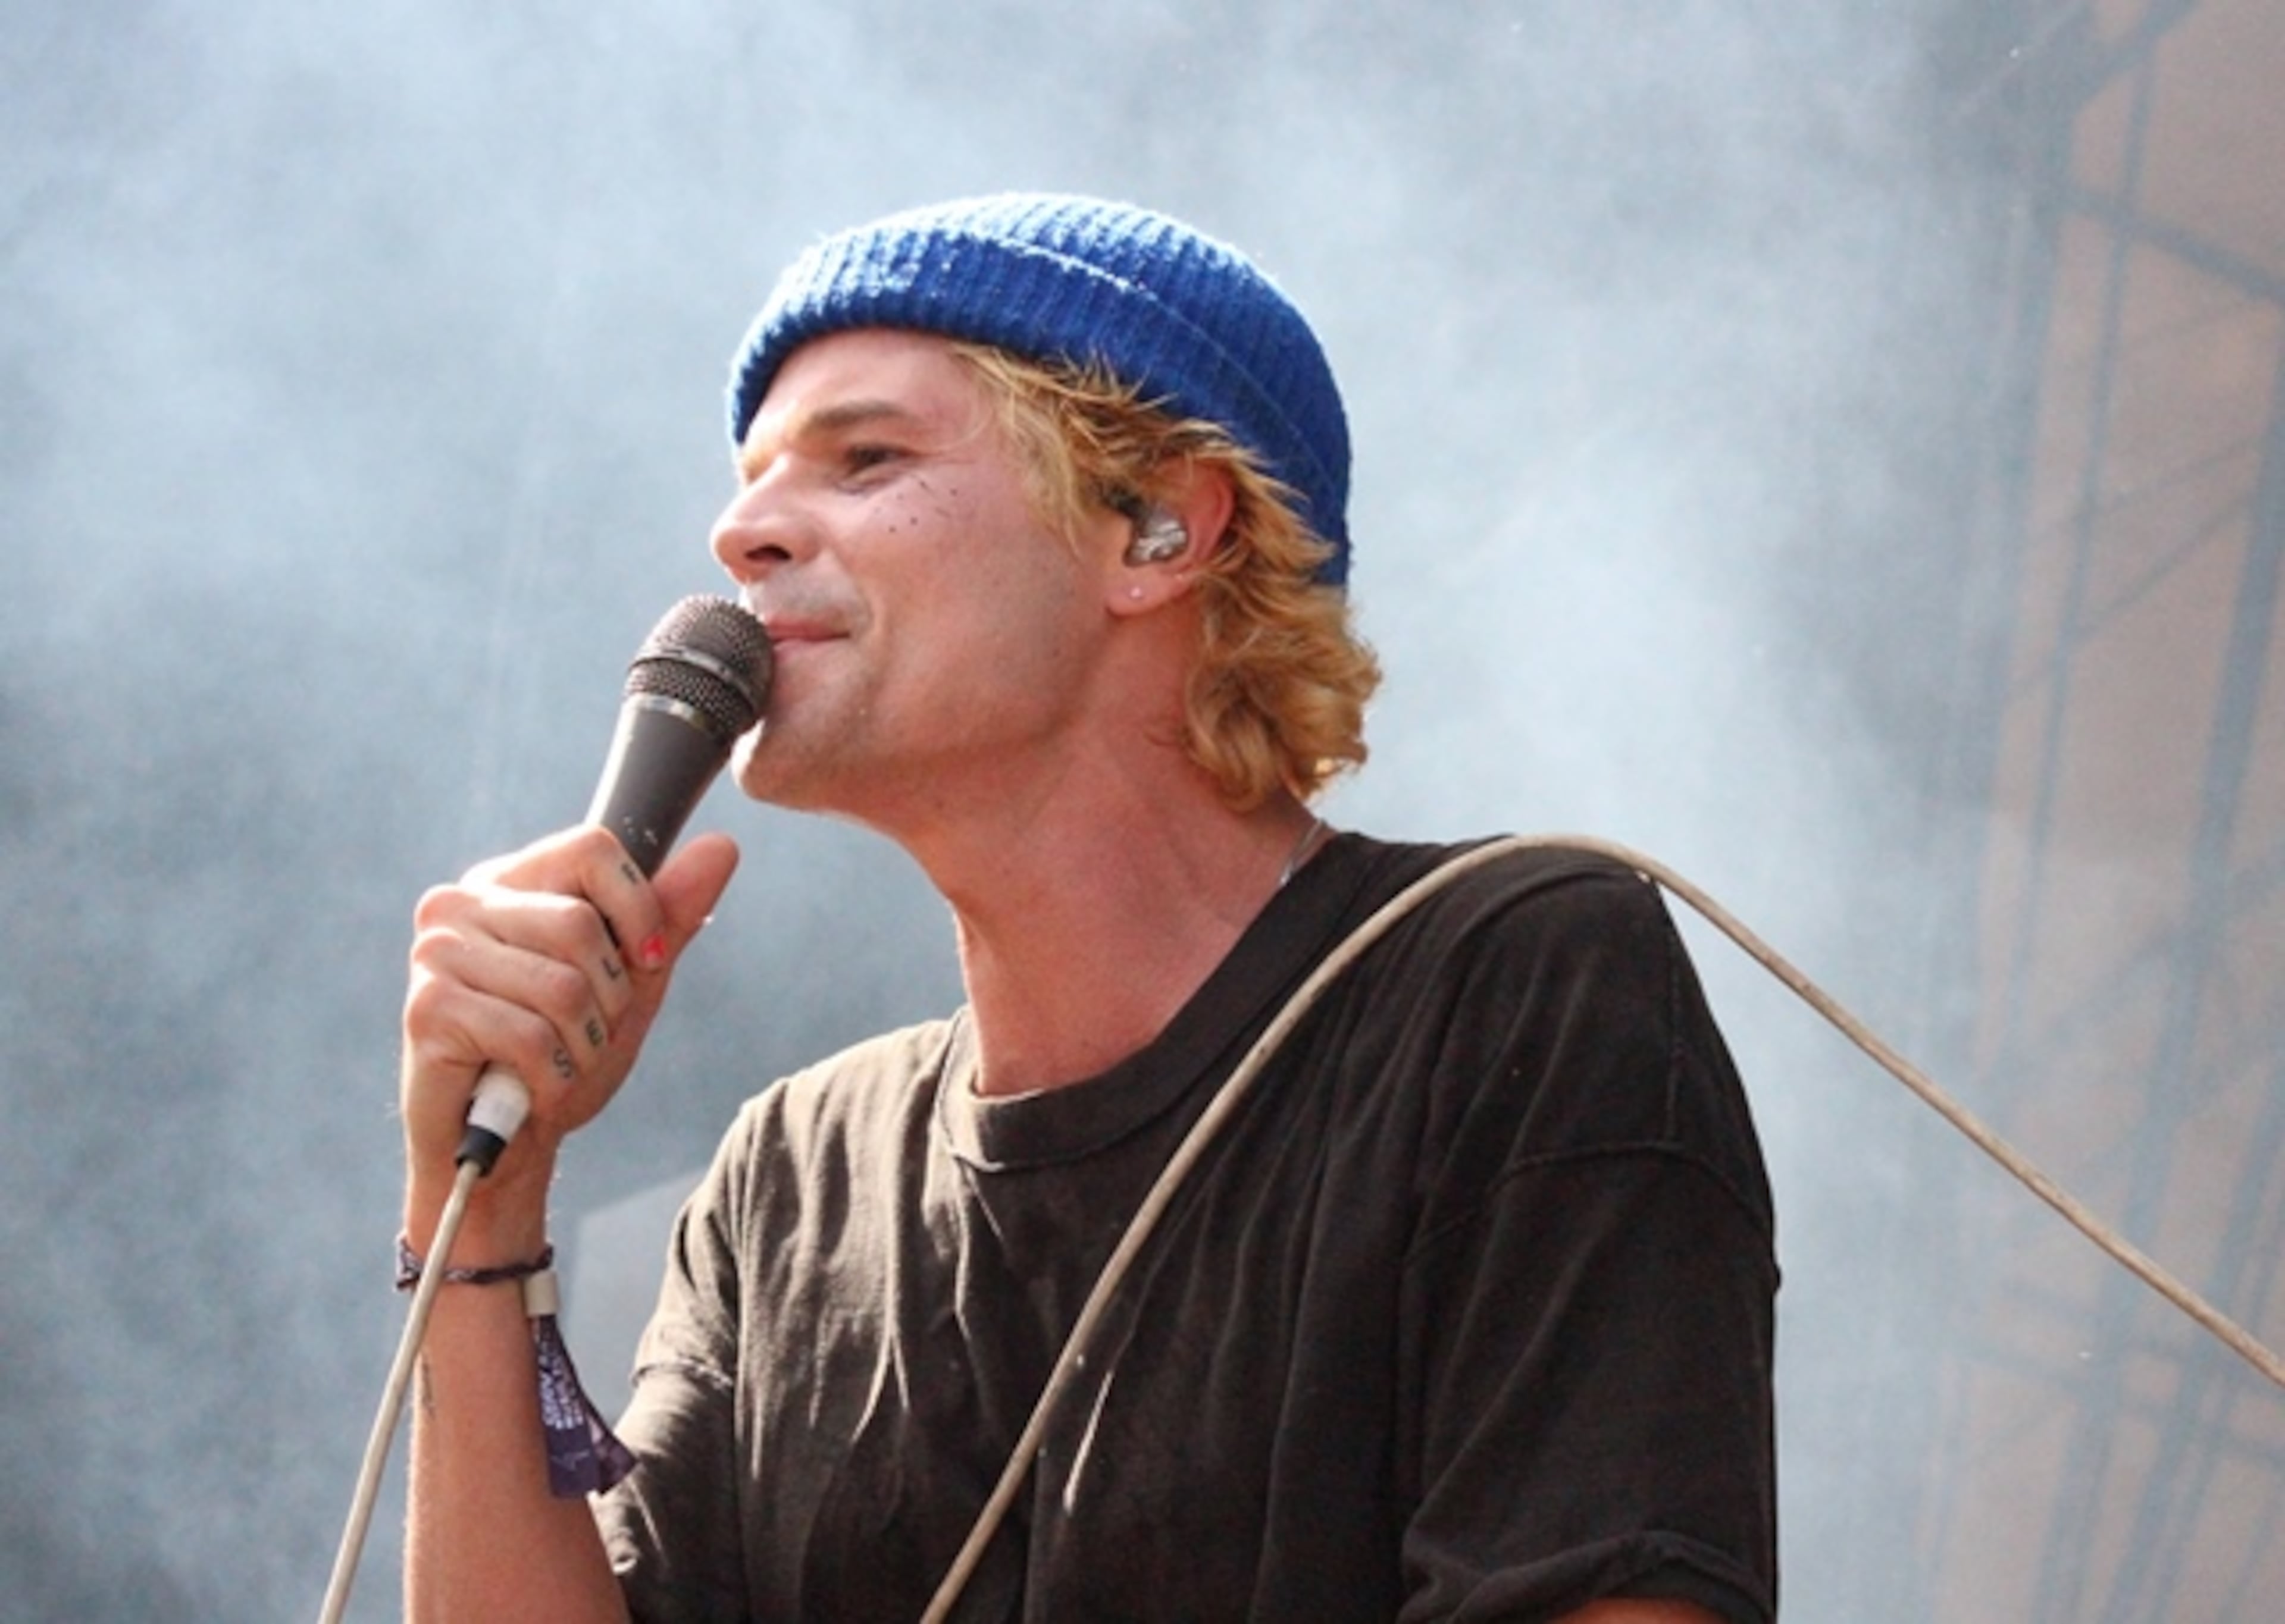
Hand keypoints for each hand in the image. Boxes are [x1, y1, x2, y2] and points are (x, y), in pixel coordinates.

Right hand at [398, 826, 739, 1252]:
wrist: (508, 1146)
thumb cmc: (564, 1054)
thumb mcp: (631, 981)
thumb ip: (670, 915)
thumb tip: (723, 846)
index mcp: (510, 883)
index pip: (593, 848)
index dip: (639, 910)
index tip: (645, 962)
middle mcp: (460, 904)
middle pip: (580, 924)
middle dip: (610, 998)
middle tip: (583, 1034)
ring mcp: (436, 953)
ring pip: (562, 987)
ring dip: (583, 1045)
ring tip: (556, 1063)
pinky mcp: (427, 1009)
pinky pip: (530, 1037)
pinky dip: (553, 1078)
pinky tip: (531, 1089)